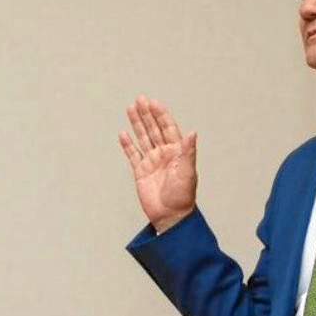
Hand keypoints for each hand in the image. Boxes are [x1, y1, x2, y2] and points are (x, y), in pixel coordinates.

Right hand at [119, 96, 197, 232]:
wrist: (170, 216)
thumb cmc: (183, 196)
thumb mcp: (187, 172)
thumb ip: (188, 151)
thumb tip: (192, 132)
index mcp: (176, 152)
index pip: (168, 128)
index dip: (161, 115)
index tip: (154, 102)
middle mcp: (164, 154)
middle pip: (153, 129)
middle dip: (147, 114)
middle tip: (140, 99)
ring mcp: (151, 162)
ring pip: (142, 138)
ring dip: (137, 124)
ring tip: (130, 109)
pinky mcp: (140, 172)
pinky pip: (132, 155)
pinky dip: (127, 144)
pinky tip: (123, 134)